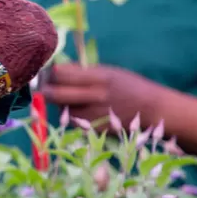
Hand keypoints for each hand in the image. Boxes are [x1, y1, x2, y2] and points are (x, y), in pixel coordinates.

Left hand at [37, 63, 164, 132]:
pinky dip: (72, 115)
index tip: (45, 72)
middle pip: (55, 94)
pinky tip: (81, 109)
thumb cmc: (130, 86)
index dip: (49, 73)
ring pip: (62, 109)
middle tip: (43, 86)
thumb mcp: (109, 71)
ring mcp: (94, 114)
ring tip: (69, 98)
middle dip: (45, 90)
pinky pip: (74, 121)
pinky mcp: (95, 128)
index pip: (61, 74)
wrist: (153, 109)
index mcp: (99, 77)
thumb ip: (82, 72)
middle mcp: (95, 96)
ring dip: (60, 104)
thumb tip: (56, 69)